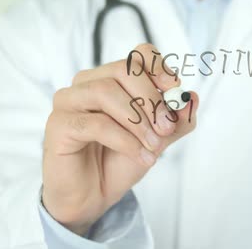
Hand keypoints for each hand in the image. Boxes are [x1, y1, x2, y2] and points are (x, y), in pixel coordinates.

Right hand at [41, 43, 197, 235]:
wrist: (92, 196)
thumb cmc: (119, 161)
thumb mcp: (157, 139)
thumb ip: (176, 120)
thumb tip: (192, 98)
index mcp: (112, 78)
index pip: (138, 55)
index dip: (160, 68)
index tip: (175, 90)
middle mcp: (87, 82)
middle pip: (124, 70)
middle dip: (151, 98)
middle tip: (167, 127)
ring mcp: (69, 101)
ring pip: (106, 92)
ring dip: (138, 121)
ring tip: (155, 146)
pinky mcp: (58, 124)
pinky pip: (95, 124)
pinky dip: (125, 141)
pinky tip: (141, 157)